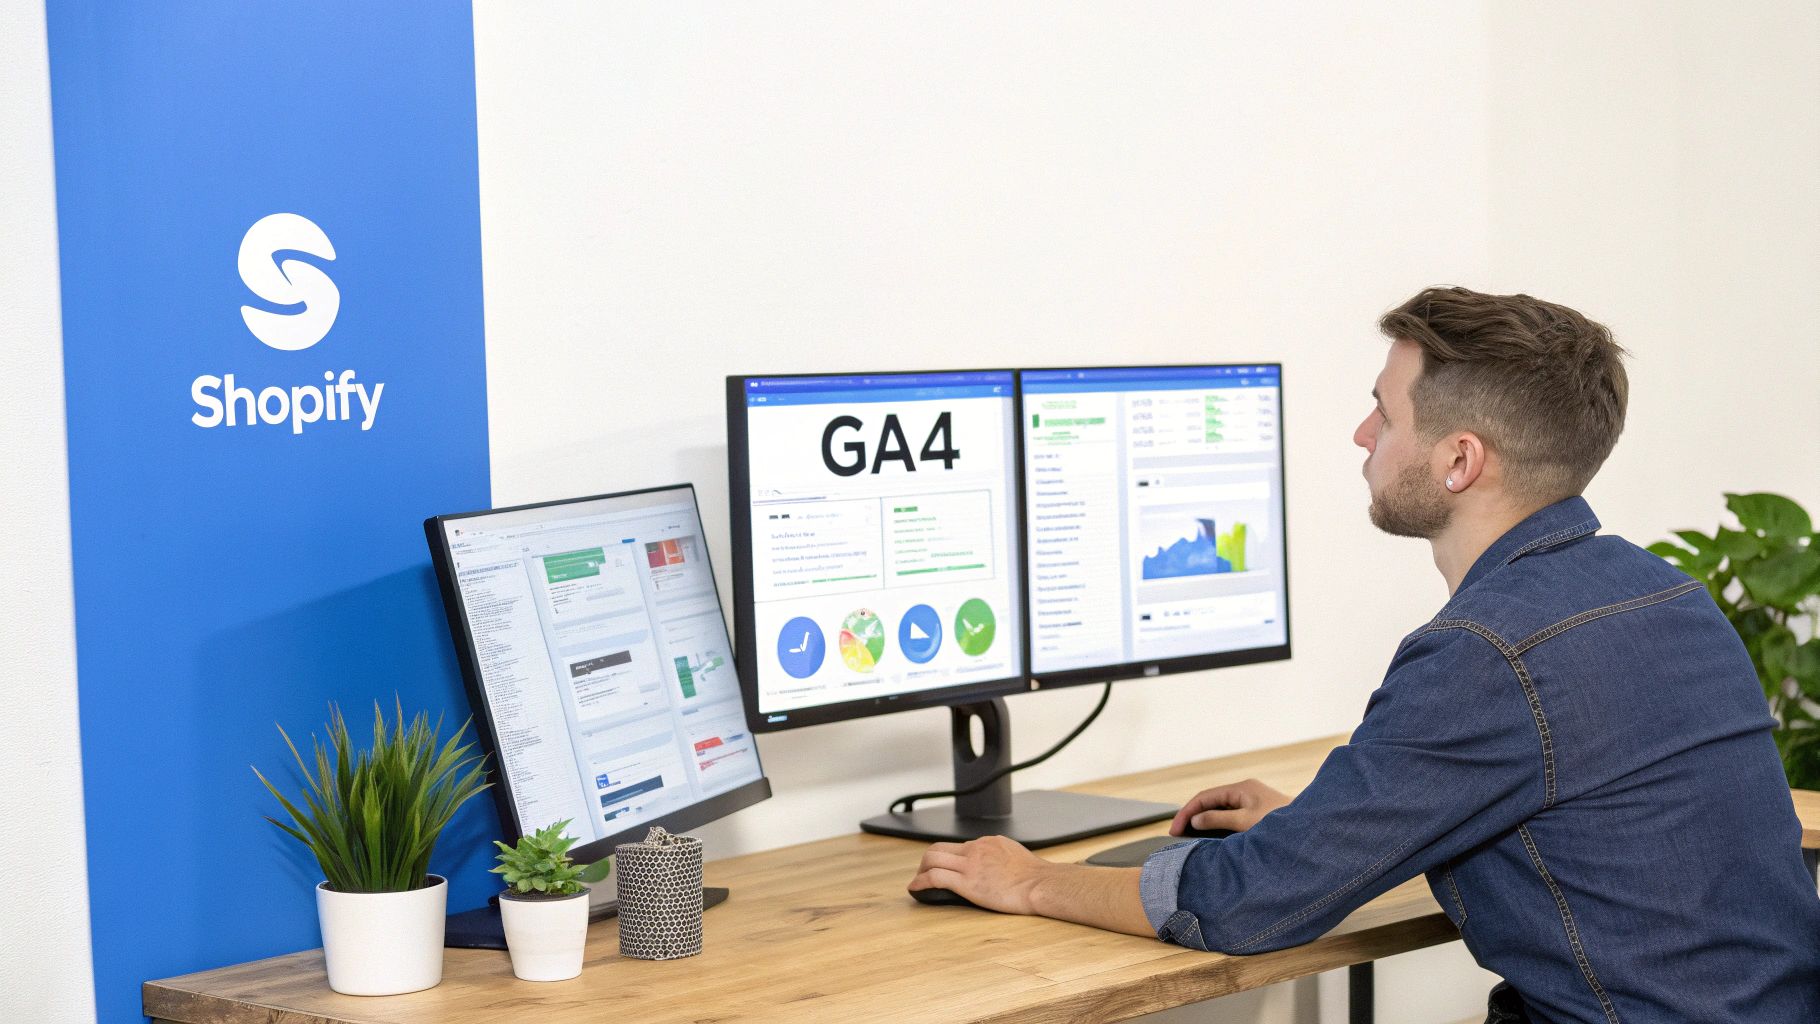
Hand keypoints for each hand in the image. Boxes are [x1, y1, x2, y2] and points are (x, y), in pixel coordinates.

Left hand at [908, 835, 1052, 914]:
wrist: (1040, 884)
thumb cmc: (1034, 875)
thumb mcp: (1014, 853)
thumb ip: (998, 854)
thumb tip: (994, 861)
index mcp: (987, 842)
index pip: (958, 846)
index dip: (947, 858)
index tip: (944, 867)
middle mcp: (975, 849)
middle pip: (939, 847)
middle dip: (927, 861)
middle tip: (923, 874)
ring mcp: (970, 865)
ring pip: (932, 859)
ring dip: (920, 871)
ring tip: (917, 882)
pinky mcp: (967, 883)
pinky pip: (935, 877)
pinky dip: (920, 882)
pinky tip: (915, 889)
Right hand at [1170, 777, 1291, 834]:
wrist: (1311, 830)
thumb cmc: (1281, 824)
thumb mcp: (1246, 822)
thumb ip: (1218, 820)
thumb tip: (1196, 819)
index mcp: (1241, 788)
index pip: (1205, 797)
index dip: (1187, 812)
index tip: (1174, 829)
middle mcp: (1245, 791)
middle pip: (1210, 801)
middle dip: (1192, 816)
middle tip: (1176, 834)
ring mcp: (1252, 801)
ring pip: (1220, 809)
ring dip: (1204, 821)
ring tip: (1189, 836)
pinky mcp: (1257, 813)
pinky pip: (1230, 816)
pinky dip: (1217, 825)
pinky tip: (1210, 836)